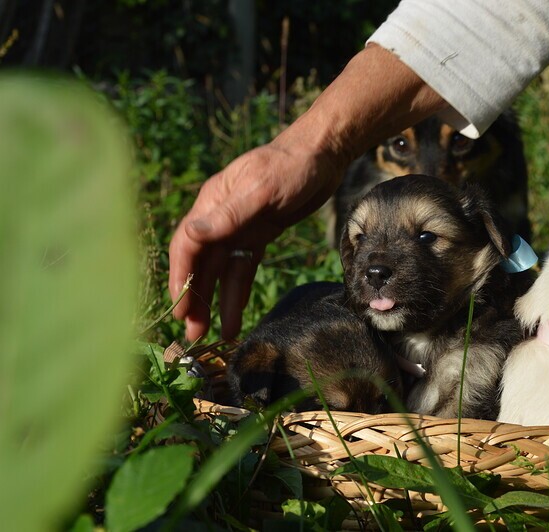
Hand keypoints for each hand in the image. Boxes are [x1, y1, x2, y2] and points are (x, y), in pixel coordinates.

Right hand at [169, 133, 344, 340]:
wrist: (323, 156)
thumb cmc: (291, 166)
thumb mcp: (262, 189)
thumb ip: (229, 214)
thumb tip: (192, 234)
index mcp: (212, 203)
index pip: (187, 245)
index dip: (181, 277)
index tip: (180, 308)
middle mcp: (221, 217)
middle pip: (201, 264)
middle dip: (195, 298)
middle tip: (191, 334)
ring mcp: (240, 227)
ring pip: (222, 271)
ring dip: (215, 301)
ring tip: (212, 335)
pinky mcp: (260, 235)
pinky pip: (244, 268)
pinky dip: (238, 292)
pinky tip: (236, 315)